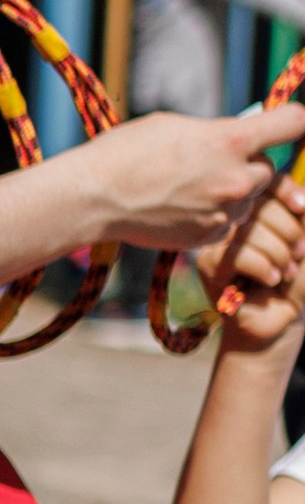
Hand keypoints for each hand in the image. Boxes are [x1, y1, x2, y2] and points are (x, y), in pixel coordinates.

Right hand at [90, 104, 304, 250]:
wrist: (93, 199)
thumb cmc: (126, 152)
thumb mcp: (177, 125)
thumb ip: (218, 132)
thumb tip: (240, 137)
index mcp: (231, 140)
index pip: (293, 123)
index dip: (295, 120)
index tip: (291, 123)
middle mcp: (236, 179)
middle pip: (268, 169)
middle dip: (249, 165)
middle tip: (216, 162)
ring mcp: (223, 212)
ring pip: (247, 199)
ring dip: (230, 193)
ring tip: (189, 187)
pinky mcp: (208, 237)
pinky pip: (226, 223)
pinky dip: (212, 214)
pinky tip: (180, 206)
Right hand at [201, 165, 304, 348]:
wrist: (278, 322)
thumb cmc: (295, 282)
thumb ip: (304, 217)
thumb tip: (303, 194)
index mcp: (259, 209)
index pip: (268, 181)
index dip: (287, 191)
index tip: (303, 209)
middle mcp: (235, 221)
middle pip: (261, 204)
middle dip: (289, 231)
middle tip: (297, 254)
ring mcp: (219, 242)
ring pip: (250, 230)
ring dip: (278, 253)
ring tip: (285, 273)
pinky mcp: (209, 266)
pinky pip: (238, 254)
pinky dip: (263, 267)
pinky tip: (271, 280)